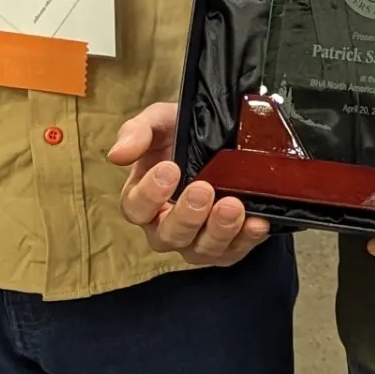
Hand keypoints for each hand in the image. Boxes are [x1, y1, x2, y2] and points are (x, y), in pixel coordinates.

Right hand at [110, 102, 270, 266]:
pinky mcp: (227, 247)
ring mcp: (197, 240)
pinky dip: (246, 238)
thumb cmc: (183, 132)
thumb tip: (118, 154)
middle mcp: (167, 226)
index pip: (136, 208)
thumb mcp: (160, 121)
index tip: (169, 169)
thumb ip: (138, 132)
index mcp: (143, 198)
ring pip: (201, 249)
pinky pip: (235, 251)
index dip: (150, 194)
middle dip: (187, 215)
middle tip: (202, 189)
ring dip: (218, 229)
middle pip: (169, 235)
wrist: (224, 135)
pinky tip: (257, 222)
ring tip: (232, 205)